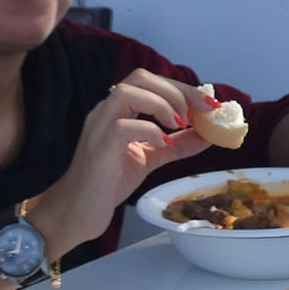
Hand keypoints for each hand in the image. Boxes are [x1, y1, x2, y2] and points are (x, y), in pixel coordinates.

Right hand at [36, 69, 212, 244]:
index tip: (211, 104)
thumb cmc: (107, 183)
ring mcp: (99, 127)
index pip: (151, 83)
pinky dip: (149, 130)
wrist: (77, 211)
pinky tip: (163, 145)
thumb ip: (177, 145)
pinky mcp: (99, 148)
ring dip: (161, 103)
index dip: (183, 88)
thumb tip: (207, 135)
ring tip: (179, 124)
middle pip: (140, 78)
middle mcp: (105, 111)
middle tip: (202, 110)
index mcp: (118, 110)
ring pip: (127, 92)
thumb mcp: (150, 158)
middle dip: (177, 90)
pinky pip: (123, 126)